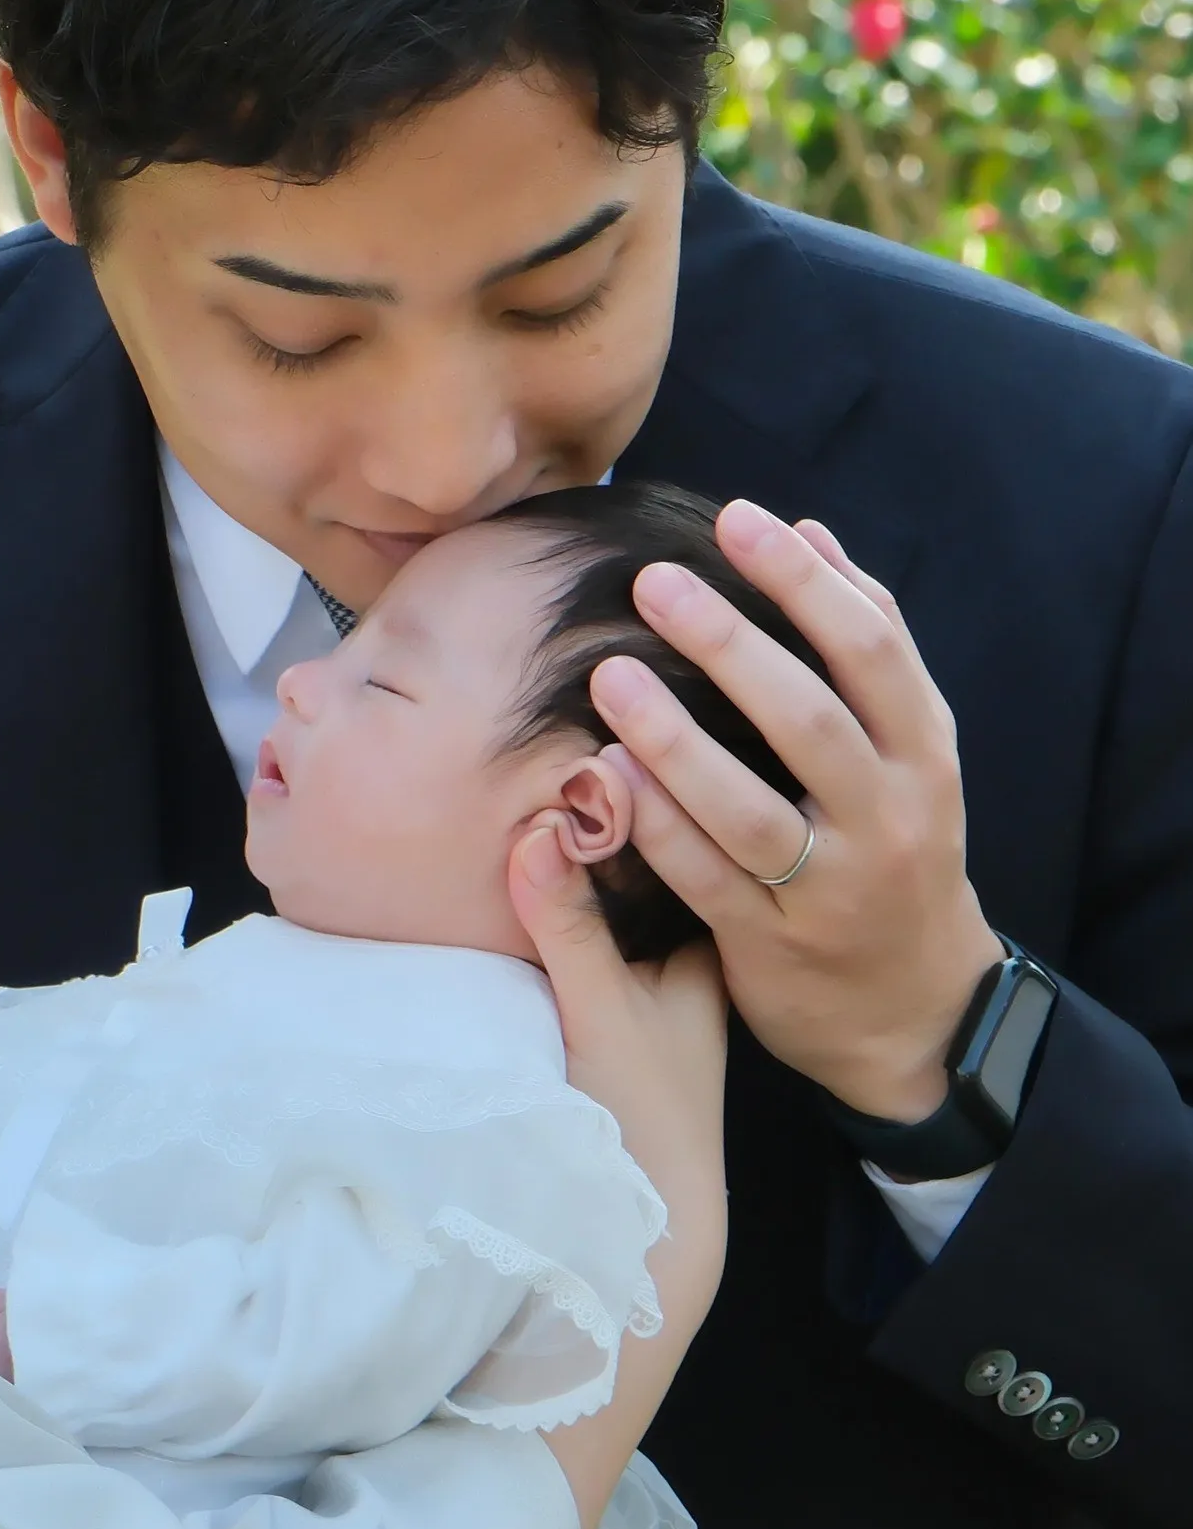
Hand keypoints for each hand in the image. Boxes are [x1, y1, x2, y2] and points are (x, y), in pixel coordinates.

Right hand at [508, 813, 727, 1528]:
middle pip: (660, 877)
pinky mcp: (620, 1048)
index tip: (615, 736)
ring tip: (533, 809)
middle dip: (624, 829)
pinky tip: (522, 900)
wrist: (652, 1239)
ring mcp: (655, 1015)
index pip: (694, 849)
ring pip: (628, 921)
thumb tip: (538, 831)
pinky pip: (599, 962)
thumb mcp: (602, 1012)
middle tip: (568, 759)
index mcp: (706, 958)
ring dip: (592, 881)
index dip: (663, 794)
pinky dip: (572, 928)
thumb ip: (568, 927)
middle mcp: (688, 979)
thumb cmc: (647, 1124)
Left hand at [585, 501, 1002, 1121]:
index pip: (872, 648)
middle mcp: (888, 818)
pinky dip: (657, 828)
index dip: (804, 580)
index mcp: (924, 754)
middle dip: (731, 644)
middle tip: (655, 583)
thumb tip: (811, 533)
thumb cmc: (898, 851)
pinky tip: (603, 776)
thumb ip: (868, 645)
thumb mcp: (911, 750)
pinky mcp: (776, 946)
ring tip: (610, 676)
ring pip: (750, 809)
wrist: (918, 1010)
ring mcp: (832, 889)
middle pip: (809, 718)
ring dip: (675, 740)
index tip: (738, 519)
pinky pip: (707, 881)